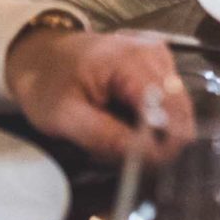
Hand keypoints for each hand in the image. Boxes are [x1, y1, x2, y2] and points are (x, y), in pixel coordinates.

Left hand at [3, 29, 195, 162]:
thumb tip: (148, 155)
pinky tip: (127, 119)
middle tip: (130, 158)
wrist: (41, 54)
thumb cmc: (47, 84)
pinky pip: (167, 98)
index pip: (168, 105)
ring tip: (122, 137)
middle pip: (178, 106)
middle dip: (160, 137)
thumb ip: (106, 136)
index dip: (167, 140)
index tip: (150, 167)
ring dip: (155, 129)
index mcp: (131, 60)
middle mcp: (154, 52)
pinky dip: (152, 117)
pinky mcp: (158, 61)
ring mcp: (159, 54)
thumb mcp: (64, 117)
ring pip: (176, 105)